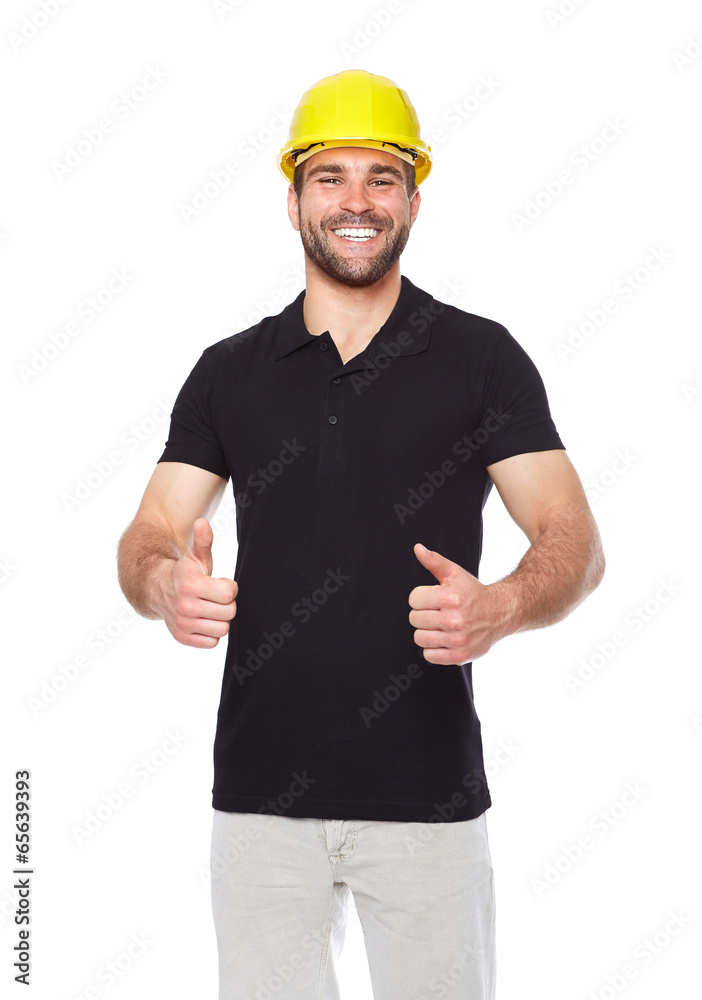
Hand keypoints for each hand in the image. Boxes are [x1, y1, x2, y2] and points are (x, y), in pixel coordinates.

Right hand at [157, 517, 237, 648]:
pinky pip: (212, 642)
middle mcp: (185, 606)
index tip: (221, 582)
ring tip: (210, 608)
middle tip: (215, 597)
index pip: (229, 594)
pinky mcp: (182, 637)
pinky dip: (211, 633)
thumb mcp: (195, 555)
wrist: (158, 589)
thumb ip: (203, 540)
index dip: (229, 587)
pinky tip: (204, 620)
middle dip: (226, 604)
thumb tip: (202, 523)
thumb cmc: (185, 572)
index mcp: (191, 585)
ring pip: (222, 629)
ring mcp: (183, 624)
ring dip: (219, 619)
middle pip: (229, 613)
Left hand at [408, 543, 505, 664]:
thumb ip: (434, 561)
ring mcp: (458, 639)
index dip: (421, 598)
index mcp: (451, 597)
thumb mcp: (455, 574)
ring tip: (440, 626)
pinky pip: (429, 655)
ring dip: (427, 632)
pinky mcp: (460, 655)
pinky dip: (433, 649)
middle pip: (414, 619)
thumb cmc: (473, 592)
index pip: (414, 599)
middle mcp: (455, 619)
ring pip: (419, 638)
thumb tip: (417, 548)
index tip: (432, 598)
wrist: (500, 613)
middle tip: (437, 613)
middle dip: (423, 614)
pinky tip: (444, 640)